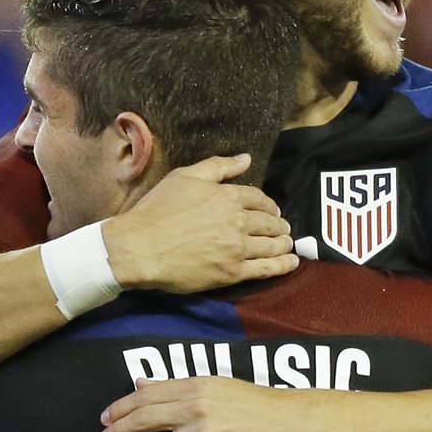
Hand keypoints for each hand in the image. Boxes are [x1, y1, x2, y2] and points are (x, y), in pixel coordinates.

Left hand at [98, 377, 309, 431]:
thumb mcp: (215, 385)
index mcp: (195, 387)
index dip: (120, 408)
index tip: (105, 419)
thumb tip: (141, 384)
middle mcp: (197, 410)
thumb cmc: (255, 403)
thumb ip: (176, 387)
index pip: (146, 396)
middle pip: (144, 422)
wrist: (291, 424)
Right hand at [102, 154, 297, 291]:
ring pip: (271, 245)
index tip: (272, 210)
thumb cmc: (158, 209)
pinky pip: (266, 269)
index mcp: (228, 196)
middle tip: (282, 228)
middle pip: (269, 222)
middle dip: (278, 224)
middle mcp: (238, 221)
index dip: (268, 205)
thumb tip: (246, 158)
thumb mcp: (185, 177)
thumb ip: (218, 166)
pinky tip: (291, 264)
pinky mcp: (232, 272)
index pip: (259, 199)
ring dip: (283, 244)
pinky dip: (282, 266)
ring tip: (287, 244)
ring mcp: (237, 248)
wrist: (140, 247)